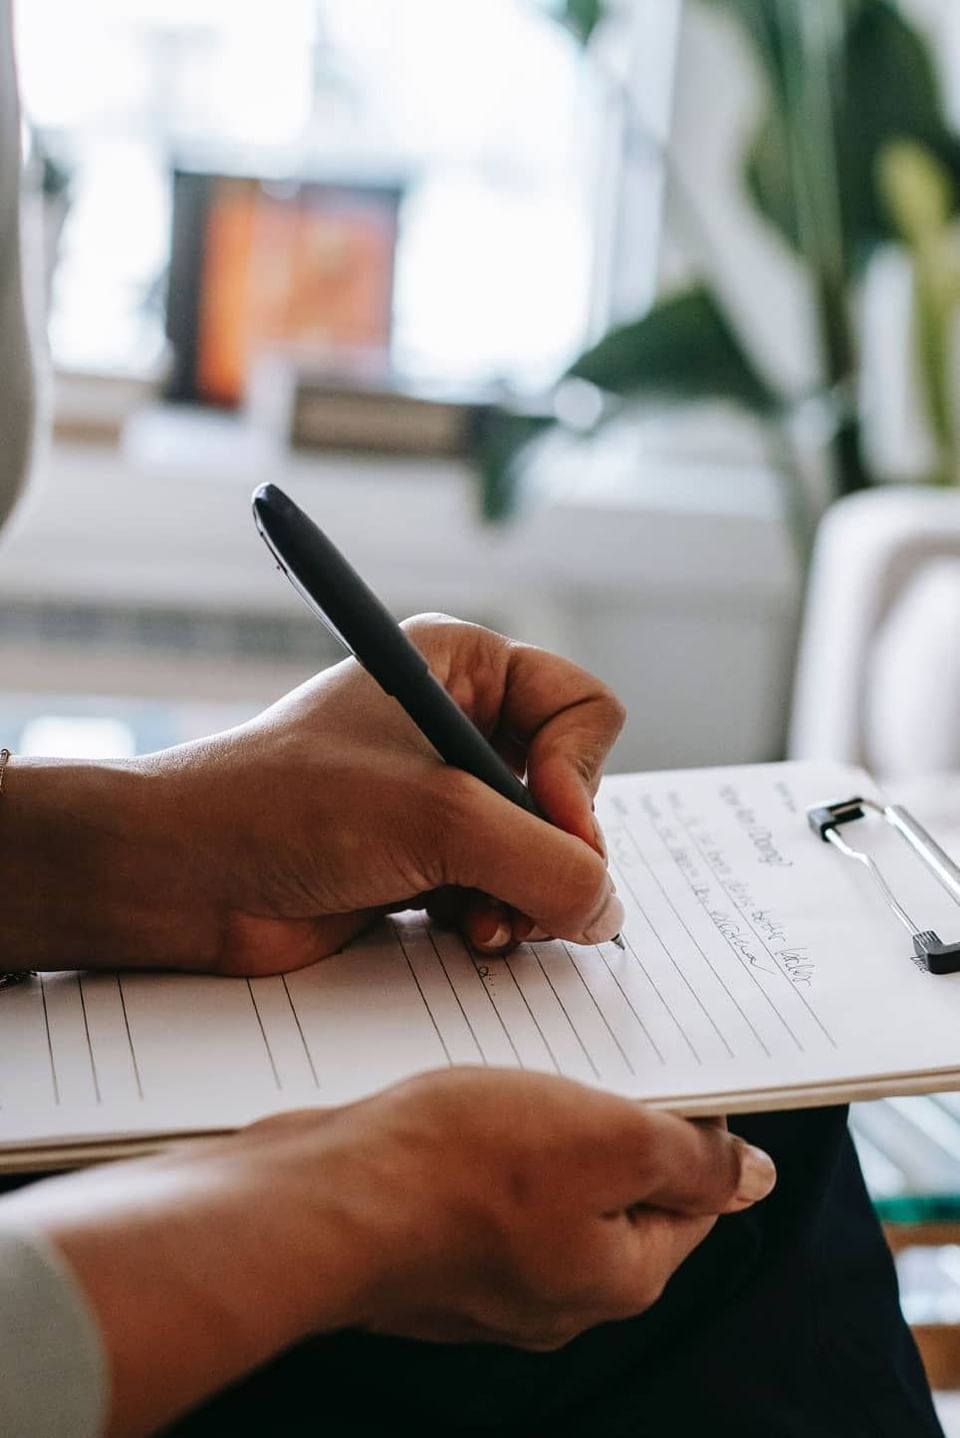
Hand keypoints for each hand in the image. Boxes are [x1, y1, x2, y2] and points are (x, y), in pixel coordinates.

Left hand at [1, 616, 625, 973]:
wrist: (184, 877)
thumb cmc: (288, 807)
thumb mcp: (438, 818)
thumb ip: (547, 863)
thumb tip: (607, 911)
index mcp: (463, 666)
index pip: (584, 710)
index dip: (580, 775)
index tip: (547, 822)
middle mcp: (459, 723)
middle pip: (572, 790)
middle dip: (554, 851)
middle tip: (523, 892)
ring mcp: (443, 797)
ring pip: (544, 851)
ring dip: (527, 896)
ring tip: (486, 924)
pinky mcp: (426, 860)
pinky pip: (505, 890)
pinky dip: (499, 919)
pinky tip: (466, 935)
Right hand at [5, 1068, 775, 1437]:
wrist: (314, 1200)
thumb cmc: (457, 1169)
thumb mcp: (606, 1139)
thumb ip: (689, 1158)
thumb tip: (752, 1177)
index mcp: (617, 1278)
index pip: (692, 1200)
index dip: (692, 1128)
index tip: (670, 1070)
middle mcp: (555, 1293)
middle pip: (616, 1193)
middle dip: (609, 1122)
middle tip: (588, 1057)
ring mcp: (484, 1278)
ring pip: (543, 1185)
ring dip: (540, 1125)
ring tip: (516, 1070)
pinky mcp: (427, 1249)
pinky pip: (478, 1188)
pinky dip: (479, 1143)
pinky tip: (457, 1103)